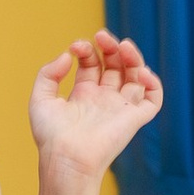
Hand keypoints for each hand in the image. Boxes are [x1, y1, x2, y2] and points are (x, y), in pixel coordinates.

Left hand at [28, 32, 162, 194]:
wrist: (66, 159)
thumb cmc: (51, 136)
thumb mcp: (40, 99)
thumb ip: (49, 73)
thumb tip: (68, 56)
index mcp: (83, 95)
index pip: (93, 64)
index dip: (87, 50)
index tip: (76, 47)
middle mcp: (104, 100)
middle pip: (116, 66)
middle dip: (111, 47)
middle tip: (102, 35)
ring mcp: (120, 108)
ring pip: (136, 76)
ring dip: (133, 57)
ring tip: (123, 45)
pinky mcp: (134, 119)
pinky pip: (153, 99)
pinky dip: (153, 83)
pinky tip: (140, 71)